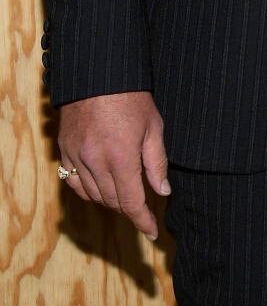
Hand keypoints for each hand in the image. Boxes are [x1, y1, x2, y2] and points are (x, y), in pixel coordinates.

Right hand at [57, 91, 169, 240]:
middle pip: (112, 201)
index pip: (132, 202)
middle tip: (142, 206)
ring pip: (93, 195)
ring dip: (110, 200)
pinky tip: (99, 185)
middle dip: (130, 208)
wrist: (98, 73)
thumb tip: (162, 191)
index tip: (151, 232)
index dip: (143, 221)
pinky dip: (87, 189)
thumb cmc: (131, 96)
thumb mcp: (153, 126)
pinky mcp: (64, 149)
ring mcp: (77, 156)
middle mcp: (95, 161)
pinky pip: (74, 181)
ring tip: (124, 193)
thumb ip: (157, 163)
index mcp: (121, 157)